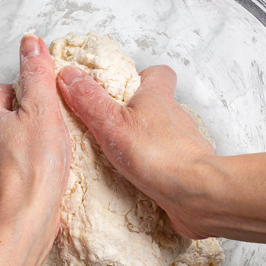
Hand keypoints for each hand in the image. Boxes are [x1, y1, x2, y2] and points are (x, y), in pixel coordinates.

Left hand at [0, 35, 70, 238]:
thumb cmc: (35, 173)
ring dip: (12, 160)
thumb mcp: (44, 113)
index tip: (45, 115)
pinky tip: (26, 194)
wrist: (20, 227)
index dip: (29, 101)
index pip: (4, 94)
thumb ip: (37, 75)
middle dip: (19, 131)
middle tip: (45, 144)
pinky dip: (6, 189)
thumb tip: (30, 42)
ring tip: (38, 172)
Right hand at [57, 65, 213, 238]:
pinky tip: (140, 179)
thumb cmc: (158, 156)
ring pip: (164, 135)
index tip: (120, 84)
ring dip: (146, 142)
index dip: (140, 75)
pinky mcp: (188, 170)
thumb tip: (69, 75)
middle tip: (114, 124)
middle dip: (137, 112)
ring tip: (122, 156)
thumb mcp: (112, 123)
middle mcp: (175, 117)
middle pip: (159, 105)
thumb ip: (90, 99)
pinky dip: (156, 168)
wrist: (196, 193)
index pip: (156, 73)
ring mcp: (185, 144)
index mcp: (158, 97)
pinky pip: (169, 163)